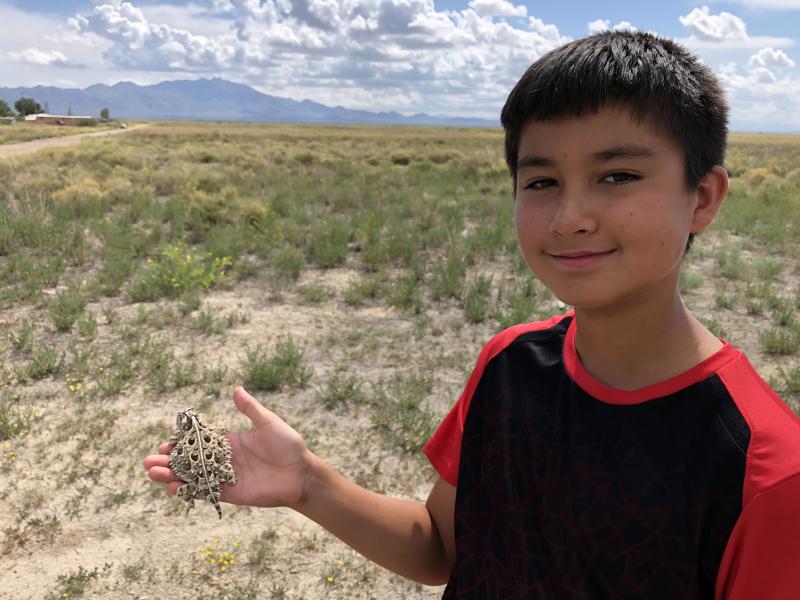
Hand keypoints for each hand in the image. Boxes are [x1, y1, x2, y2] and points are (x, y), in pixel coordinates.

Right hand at [144, 387, 310, 508]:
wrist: (301, 473)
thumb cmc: (288, 445)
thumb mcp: (269, 423)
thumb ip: (250, 409)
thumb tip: (235, 389)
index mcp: (229, 441)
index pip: (198, 442)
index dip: (180, 443)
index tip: (164, 444)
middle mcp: (223, 460)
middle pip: (190, 461)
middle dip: (168, 462)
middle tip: (148, 462)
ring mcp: (225, 477)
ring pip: (192, 477)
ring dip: (171, 476)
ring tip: (153, 474)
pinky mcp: (230, 493)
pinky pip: (205, 492)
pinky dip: (188, 491)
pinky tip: (173, 487)